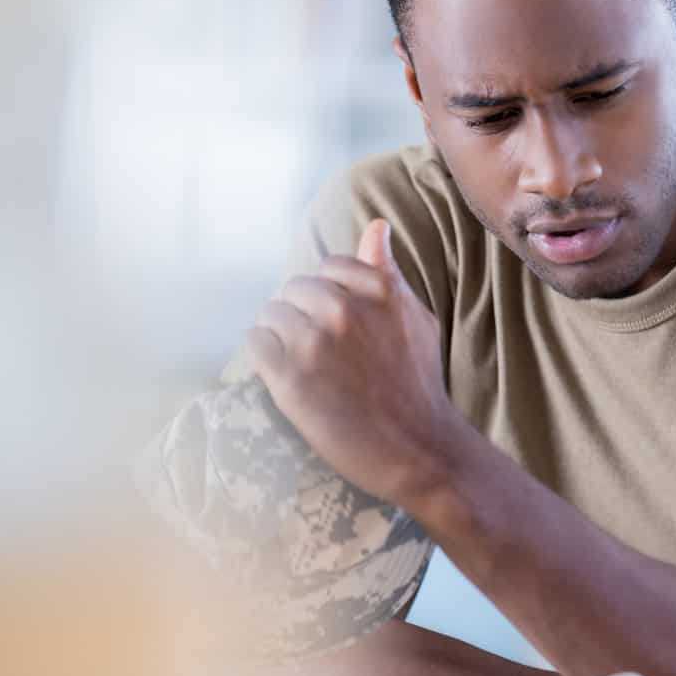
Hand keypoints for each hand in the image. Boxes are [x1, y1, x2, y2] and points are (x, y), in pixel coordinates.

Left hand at [246, 219, 467, 506]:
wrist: (419, 449)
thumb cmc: (419, 384)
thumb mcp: (416, 318)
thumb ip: (388, 272)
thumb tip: (376, 226)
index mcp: (377, 290)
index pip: (327, 267)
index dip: (327, 293)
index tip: (336, 321)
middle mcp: (344, 310)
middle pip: (294, 289)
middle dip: (301, 313)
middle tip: (317, 347)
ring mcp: (314, 344)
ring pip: (271, 314)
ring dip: (280, 335)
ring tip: (300, 362)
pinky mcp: (289, 379)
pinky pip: (257, 345)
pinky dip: (264, 358)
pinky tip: (285, 374)